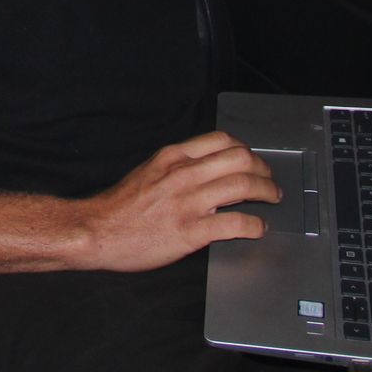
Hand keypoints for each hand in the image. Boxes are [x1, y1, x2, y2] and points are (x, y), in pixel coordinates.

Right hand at [74, 132, 278, 272]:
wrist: (99, 230)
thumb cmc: (121, 206)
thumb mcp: (149, 172)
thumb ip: (178, 168)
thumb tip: (207, 171)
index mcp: (173, 157)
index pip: (221, 140)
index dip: (245, 149)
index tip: (252, 160)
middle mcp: (183, 174)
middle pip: (240, 159)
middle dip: (263, 169)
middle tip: (269, 181)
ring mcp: (188, 202)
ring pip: (243, 186)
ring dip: (267, 192)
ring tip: (272, 200)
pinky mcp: (191, 231)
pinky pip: (236, 224)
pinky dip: (256, 226)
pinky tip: (259, 228)